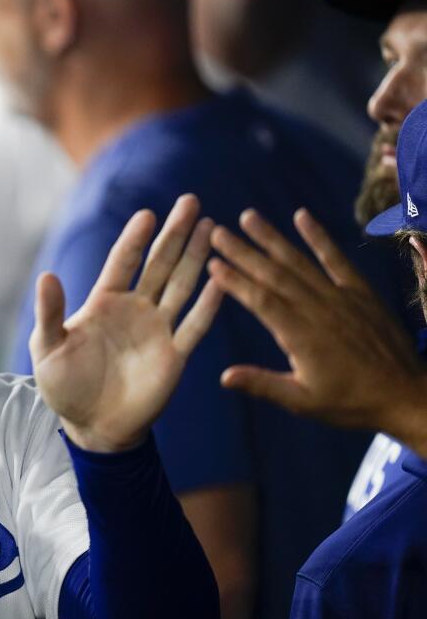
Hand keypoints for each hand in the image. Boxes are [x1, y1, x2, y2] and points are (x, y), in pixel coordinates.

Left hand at [30, 194, 222, 451]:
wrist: (91, 426)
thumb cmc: (63, 385)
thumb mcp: (48, 347)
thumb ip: (49, 312)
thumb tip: (46, 276)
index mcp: (104, 302)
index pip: (122, 262)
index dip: (135, 239)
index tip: (148, 214)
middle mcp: (135, 309)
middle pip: (160, 264)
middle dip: (175, 234)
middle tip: (191, 201)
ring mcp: (157, 329)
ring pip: (182, 286)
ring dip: (197, 258)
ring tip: (212, 227)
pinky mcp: (174, 355)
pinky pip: (195, 326)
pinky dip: (210, 304)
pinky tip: (222, 280)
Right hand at [208, 208, 426, 444]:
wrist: (406, 395)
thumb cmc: (350, 402)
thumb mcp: (303, 402)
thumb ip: (263, 384)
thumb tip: (224, 376)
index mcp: (300, 336)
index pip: (261, 301)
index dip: (235, 281)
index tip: (212, 262)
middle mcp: (317, 310)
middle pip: (274, 275)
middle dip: (244, 252)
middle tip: (217, 231)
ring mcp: (340, 297)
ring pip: (300, 262)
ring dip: (273, 238)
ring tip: (248, 216)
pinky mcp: (360, 292)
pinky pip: (337, 259)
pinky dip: (319, 237)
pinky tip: (302, 216)